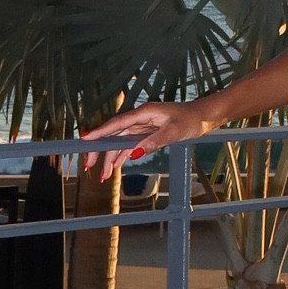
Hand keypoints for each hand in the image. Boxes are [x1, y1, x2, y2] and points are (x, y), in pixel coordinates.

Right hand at [84, 99, 211, 181]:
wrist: (203, 116)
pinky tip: (115, 165)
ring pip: (121, 141)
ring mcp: (143, 125)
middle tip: (89, 166)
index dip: (99, 132)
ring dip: (111, 156)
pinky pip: (130, 143)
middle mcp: (140, 117)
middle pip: (114, 134)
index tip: (84, 140)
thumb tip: (133, 154)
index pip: (117, 124)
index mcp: (144, 113)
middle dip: (100, 150)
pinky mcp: (147, 131)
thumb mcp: (173, 132)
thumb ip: (152, 143)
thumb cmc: (190, 120)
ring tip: (103, 175)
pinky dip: (122, 154)